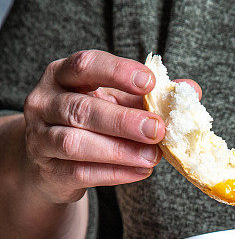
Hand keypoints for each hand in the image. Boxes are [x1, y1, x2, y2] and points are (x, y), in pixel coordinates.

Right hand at [22, 49, 200, 203]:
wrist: (53, 162)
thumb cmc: (90, 123)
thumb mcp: (116, 102)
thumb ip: (148, 96)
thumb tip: (191, 90)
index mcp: (62, 75)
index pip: (86, 65)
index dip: (117, 72)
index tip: (150, 82)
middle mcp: (44, 102)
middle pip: (80, 108)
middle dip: (123, 120)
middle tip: (157, 130)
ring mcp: (41, 137)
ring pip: (76, 143)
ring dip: (119, 151)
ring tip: (152, 157)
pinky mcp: (48, 170)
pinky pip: (80, 173)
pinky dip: (114, 173)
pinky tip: (140, 171)